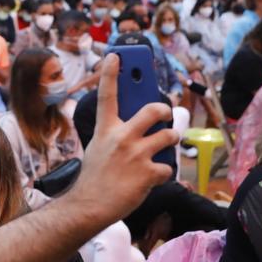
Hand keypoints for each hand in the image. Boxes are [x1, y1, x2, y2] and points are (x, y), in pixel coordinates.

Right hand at [66, 55, 176, 223]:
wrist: (89, 206)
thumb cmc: (94, 178)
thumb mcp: (98, 147)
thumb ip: (115, 133)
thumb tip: (139, 124)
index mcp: (106, 130)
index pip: (107, 95)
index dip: (111, 72)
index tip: (117, 55)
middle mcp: (122, 137)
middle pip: (154, 110)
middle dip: (166, 110)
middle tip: (166, 115)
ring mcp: (136, 155)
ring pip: (169, 137)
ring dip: (171, 141)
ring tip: (164, 147)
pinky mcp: (148, 173)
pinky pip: (168, 167)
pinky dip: (163, 173)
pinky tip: (153, 178)